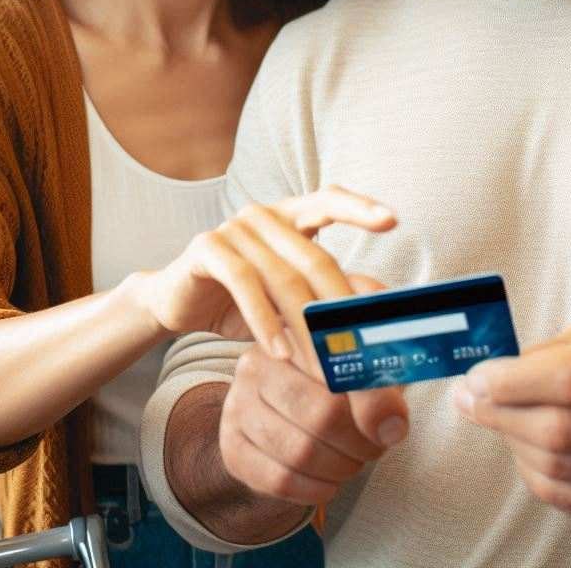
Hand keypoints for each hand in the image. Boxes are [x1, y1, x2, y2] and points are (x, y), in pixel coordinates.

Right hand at [136, 186, 396, 360]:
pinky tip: (279, 353)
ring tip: (324, 370)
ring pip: (283, 277)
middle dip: (340, 311)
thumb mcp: (292, 301)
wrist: (178, 303)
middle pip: (315, 258)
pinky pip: (244, 282)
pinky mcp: (208, 247)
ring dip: (306, 330)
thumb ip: (331, 296)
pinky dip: (264, 321)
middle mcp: (266, 214)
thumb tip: (381, 308)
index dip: (360, 208)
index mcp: (292, 214)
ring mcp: (235, 227)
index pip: (330, 199)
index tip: (392, 221)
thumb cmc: (246, 299)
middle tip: (360, 353)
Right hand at [219, 278, 409, 505]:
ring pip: (300, 452)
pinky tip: (331, 479)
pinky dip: (317, 488)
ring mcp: (238, 405)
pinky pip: (280, 479)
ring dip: (341, 467)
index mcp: (292, 330)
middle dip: (361, 441)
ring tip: (355, 460)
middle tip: (377, 446)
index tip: (396, 423)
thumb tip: (394, 422)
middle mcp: (256, 364)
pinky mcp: (232, 446)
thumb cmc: (333, 381)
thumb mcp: (362, 363)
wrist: (284, 410)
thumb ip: (382, 375)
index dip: (372, 401)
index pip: (336, 365)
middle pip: (321, 413)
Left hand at [452, 318, 570, 523]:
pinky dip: (531, 470)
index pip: (570, 379)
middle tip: (468, 399)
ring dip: (511, 440)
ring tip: (498, 417)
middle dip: (499, 414)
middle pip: (559, 429)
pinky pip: (565, 495)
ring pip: (556, 465)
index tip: (474, 379)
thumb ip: (547, 353)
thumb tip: (486, 382)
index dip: (513, 382)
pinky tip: (525, 446)